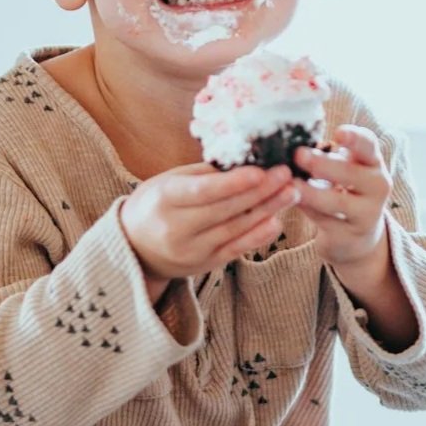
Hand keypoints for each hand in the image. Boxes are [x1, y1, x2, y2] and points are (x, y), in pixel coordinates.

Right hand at [119, 161, 299, 286]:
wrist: (134, 248)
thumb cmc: (155, 205)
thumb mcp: (169, 181)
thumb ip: (203, 175)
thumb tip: (242, 160)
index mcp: (165, 199)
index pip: (203, 192)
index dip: (234, 183)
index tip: (261, 170)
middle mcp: (176, 228)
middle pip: (225, 210)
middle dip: (260, 192)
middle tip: (286, 175)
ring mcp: (191, 250)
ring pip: (235, 229)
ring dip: (267, 210)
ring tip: (291, 192)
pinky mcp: (204, 264)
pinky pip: (236, 249)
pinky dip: (258, 235)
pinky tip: (276, 221)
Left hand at [293, 125, 390, 269]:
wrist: (358, 234)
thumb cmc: (345, 189)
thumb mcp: (345, 168)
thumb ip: (328, 154)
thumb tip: (292, 141)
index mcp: (373, 162)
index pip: (368, 145)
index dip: (355, 138)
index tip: (338, 133)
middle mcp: (377, 186)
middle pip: (351, 173)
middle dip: (323, 164)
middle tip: (299, 155)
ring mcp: (366, 213)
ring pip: (337, 201)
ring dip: (311, 192)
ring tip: (290, 183)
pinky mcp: (350, 235)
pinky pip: (325, 221)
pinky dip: (306, 210)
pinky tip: (290, 200)